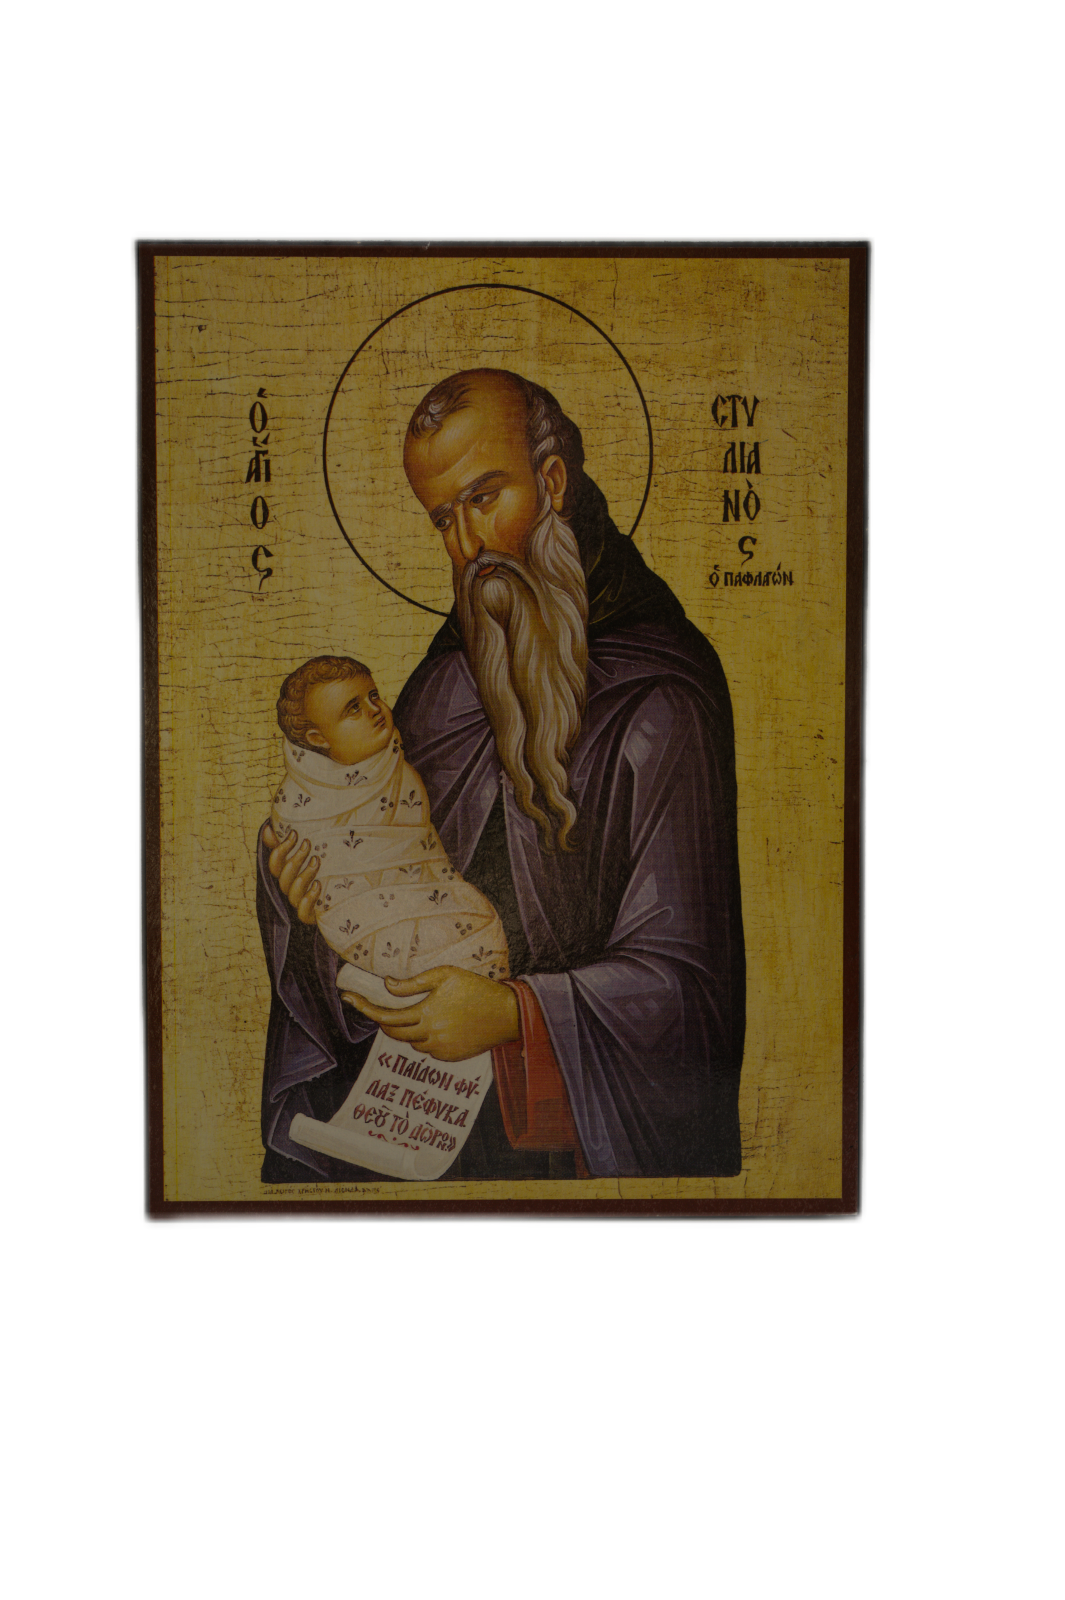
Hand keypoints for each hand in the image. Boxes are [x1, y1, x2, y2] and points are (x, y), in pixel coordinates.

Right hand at [262, 822, 320, 924]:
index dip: (281, 849)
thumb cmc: (326, 868)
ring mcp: (301, 903)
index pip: (275, 863)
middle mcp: (291, 889)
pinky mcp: (313, 916)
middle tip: (308, 844)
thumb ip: (289, 842)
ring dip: (304, 875)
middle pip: (284, 877)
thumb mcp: (310, 853)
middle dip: (295, 858)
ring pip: (293, 893)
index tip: (294, 833)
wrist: (348, 896)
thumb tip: (269, 829)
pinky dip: (309, 899)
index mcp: (288, 874)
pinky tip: (318, 886)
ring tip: (317, 861)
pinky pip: (303, 913)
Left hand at [343, 967, 520, 1061]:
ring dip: (408, 1030)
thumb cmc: (477, 988)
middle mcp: (430, 1035)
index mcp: (426, 1013)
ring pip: (411, 1042)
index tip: (348, 999)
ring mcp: (440, 1049)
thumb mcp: (445, 975)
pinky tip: (442, 1023)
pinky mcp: (449, 1057)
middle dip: (384, 1021)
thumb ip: (413, 983)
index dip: (364, 1008)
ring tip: (425, 1011)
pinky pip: (427, 1049)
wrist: (507, 1014)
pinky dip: (426, 1038)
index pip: (386, 1016)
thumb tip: (387, 985)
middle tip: (381, 1007)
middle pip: (394, 1033)